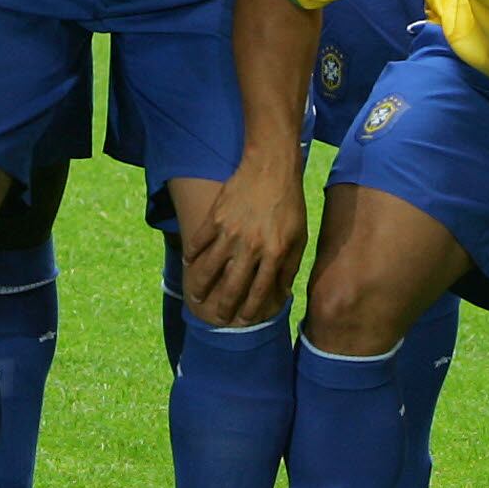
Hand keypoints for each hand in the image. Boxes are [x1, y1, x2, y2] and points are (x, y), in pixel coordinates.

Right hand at [180, 148, 306, 327]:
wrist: (271, 168)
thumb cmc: (290, 203)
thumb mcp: (299, 236)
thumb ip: (290, 266)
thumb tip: (283, 293)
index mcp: (274, 252)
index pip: (259, 290)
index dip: (250, 309)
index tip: (243, 320)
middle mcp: (251, 246)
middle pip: (232, 285)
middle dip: (224, 305)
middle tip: (218, 317)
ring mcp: (230, 232)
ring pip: (210, 267)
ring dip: (201, 285)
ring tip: (196, 296)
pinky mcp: (215, 217)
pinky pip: (199, 242)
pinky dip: (192, 255)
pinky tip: (189, 265)